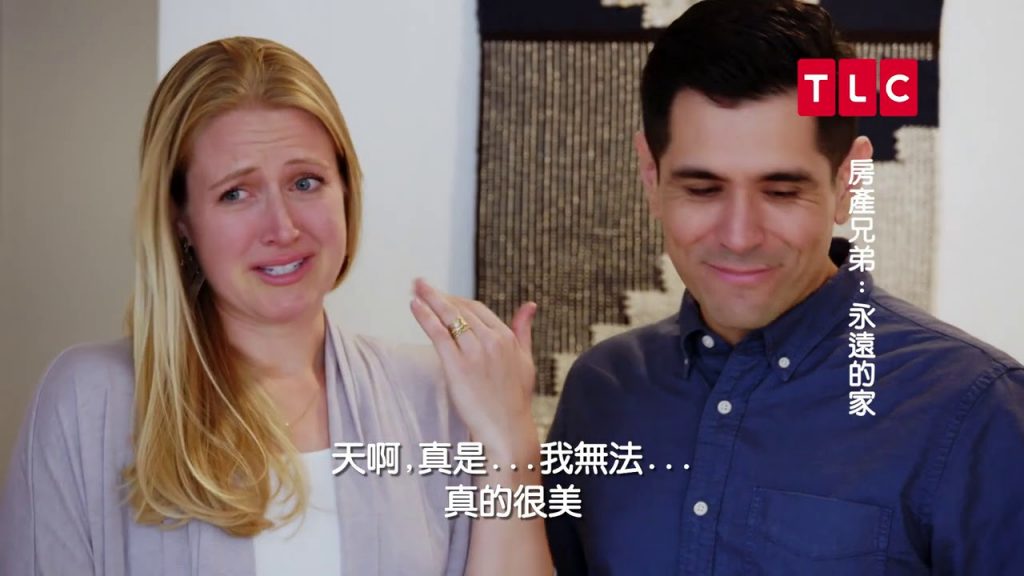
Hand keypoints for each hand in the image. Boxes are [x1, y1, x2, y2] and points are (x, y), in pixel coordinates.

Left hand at [410, 278, 538, 460]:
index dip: (456, 300)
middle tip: (420, 284)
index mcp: (507, 338)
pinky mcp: (458, 367)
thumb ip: (524, 330)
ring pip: (450, 317)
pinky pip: (439, 334)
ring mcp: (475, 353)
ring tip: (415, 288)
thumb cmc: (515, 400)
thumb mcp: (526, 360)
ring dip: (429, 299)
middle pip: (461, 309)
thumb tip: (530, 305)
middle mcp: (492, 340)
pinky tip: (414, 306)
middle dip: (439, 295)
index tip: (442, 296)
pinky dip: (425, 317)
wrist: (507, 430)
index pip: (477, 309)